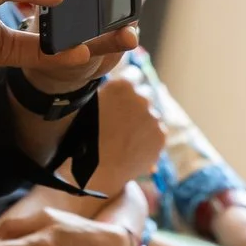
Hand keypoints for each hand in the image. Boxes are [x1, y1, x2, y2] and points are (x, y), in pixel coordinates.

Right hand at [92, 73, 166, 192]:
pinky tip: (132, 147)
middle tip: (120, 122)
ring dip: (142, 124)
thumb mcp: (88, 105)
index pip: (133, 75)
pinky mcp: (161, 136)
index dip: (127, 87)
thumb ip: (106, 92)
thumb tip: (116, 88)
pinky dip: (148, 139)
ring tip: (125, 139)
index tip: (122, 96)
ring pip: (150, 116)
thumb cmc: (84, 138)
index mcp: (122, 86)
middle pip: (143, 97)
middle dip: (134, 106)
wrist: (97, 170)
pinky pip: (157, 133)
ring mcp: (154, 117)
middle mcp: (142, 97)